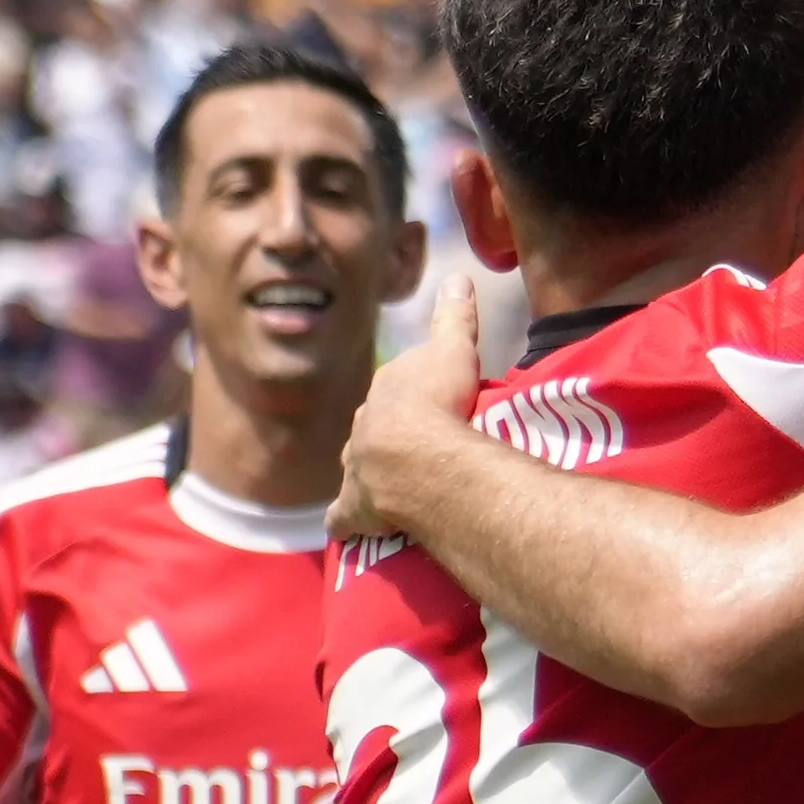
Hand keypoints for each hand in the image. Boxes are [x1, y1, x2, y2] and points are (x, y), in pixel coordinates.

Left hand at [338, 282, 483, 541]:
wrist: (418, 456)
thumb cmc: (441, 401)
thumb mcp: (454, 349)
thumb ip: (455, 316)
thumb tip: (460, 275)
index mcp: (387, 388)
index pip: (397, 387)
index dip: (415, 396)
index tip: (433, 405)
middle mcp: (365, 425)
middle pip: (375, 425)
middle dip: (388, 433)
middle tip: (417, 446)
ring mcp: (357, 467)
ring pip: (358, 464)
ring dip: (370, 472)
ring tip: (391, 483)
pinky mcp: (356, 507)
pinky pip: (343, 515)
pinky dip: (344, 521)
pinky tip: (345, 529)